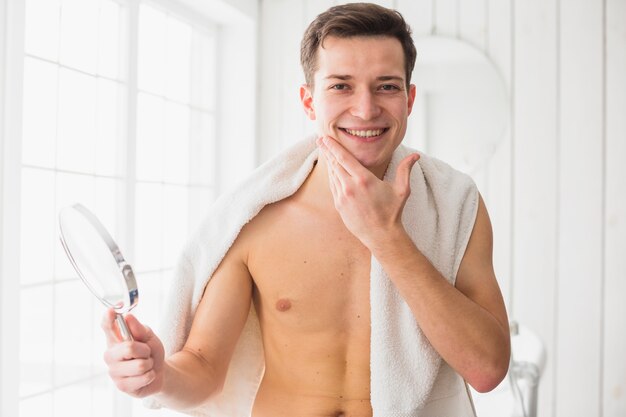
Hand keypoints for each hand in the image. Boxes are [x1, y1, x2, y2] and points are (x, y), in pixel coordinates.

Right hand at [101, 309, 164, 397]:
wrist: (158, 373)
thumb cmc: (150, 352)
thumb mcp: (149, 338)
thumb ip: (140, 329)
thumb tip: (128, 317)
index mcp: (115, 340)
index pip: (107, 327)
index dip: (108, 318)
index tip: (111, 310)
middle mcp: (110, 355)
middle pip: (129, 348)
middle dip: (145, 350)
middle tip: (145, 353)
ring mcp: (114, 371)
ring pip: (140, 365)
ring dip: (149, 364)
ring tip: (146, 365)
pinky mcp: (121, 385)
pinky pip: (143, 377)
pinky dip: (150, 375)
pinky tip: (146, 376)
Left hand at [317, 136, 419, 250]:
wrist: (381, 235)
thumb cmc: (392, 212)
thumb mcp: (402, 189)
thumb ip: (405, 169)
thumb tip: (416, 155)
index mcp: (364, 179)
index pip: (344, 158)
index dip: (333, 146)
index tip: (325, 137)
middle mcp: (350, 187)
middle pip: (335, 163)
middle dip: (327, 150)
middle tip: (320, 140)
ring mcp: (342, 196)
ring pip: (332, 174)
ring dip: (329, 162)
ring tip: (324, 151)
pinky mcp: (339, 205)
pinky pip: (333, 186)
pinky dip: (331, 175)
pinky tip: (331, 169)